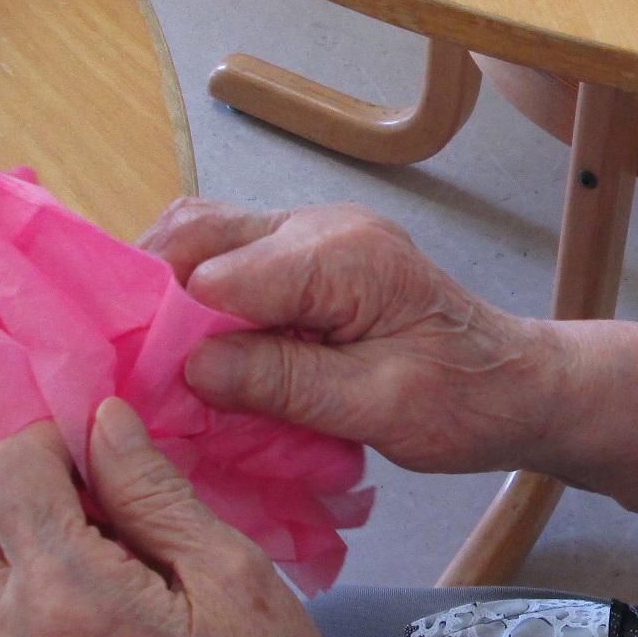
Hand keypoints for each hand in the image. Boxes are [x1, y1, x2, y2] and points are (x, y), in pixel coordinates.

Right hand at [144, 197, 637, 539]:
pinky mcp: (308, 259)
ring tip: (141, 361)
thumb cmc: (466, 402)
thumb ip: (284, 382)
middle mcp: (318, 227)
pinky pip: (230, 263)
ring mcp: (312, 237)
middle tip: (115, 365)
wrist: (523, 386)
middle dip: (144, 295)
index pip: (214, 271)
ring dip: (166, 296)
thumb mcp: (378, 409)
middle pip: (193, 233)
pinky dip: (196, 301)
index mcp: (339, 255)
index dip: (160, 323)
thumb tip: (188, 369)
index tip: (124, 377)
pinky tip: (185, 352)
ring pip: (203, 241)